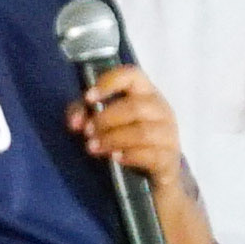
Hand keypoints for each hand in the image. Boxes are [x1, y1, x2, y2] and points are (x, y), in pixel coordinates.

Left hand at [70, 62, 184, 187]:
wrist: (159, 168)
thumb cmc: (129, 136)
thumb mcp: (105, 120)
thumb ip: (84, 114)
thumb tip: (75, 122)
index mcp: (145, 92)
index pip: (132, 75)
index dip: (109, 82)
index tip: (88, 98)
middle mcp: (161, 109)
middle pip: (134, 107)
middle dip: (105, 120)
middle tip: (87, 132)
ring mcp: (168, 134)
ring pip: (142, 133)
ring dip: (112, 140)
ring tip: (93, 148)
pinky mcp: (169, 157)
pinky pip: (150, 155)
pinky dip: (129, 156)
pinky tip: (115, 158)